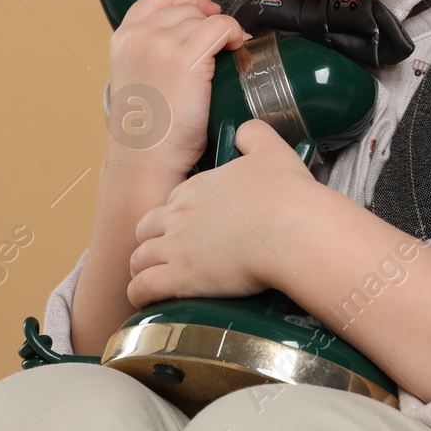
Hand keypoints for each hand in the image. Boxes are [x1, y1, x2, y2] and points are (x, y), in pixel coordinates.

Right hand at [107, 0, 246, 177]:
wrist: (146, 160)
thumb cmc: (148, 132)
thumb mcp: (138, 79)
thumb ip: (152, 53)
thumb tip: (191, 37)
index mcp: (123, 38)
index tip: (206, 10)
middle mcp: (138, 35)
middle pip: (186, 9)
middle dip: (207, 25)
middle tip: (219, 49)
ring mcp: (160, 44)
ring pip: (205, 20)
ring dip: (221, 36)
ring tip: (226, 60)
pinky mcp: (184, 58)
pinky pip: (222, 27)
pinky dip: (234, 34)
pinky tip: (236, 51)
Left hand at [128, 119, 320, 307]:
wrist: (291, 228)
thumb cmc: (286, 194)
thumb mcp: (271, 150)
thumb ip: (254, 135)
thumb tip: (245, 131)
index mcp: (197, 188)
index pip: (171, 202)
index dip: (175, 215)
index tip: (186, 227)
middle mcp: (179, 215)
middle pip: (146, 228)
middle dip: (150, 241)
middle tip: (163, 254)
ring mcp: (176, 247)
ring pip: (139, 259)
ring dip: (141, 269)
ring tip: (150, 280)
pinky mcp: (180, 277)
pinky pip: (143, 287)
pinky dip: (140, 293)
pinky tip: (146, 300)